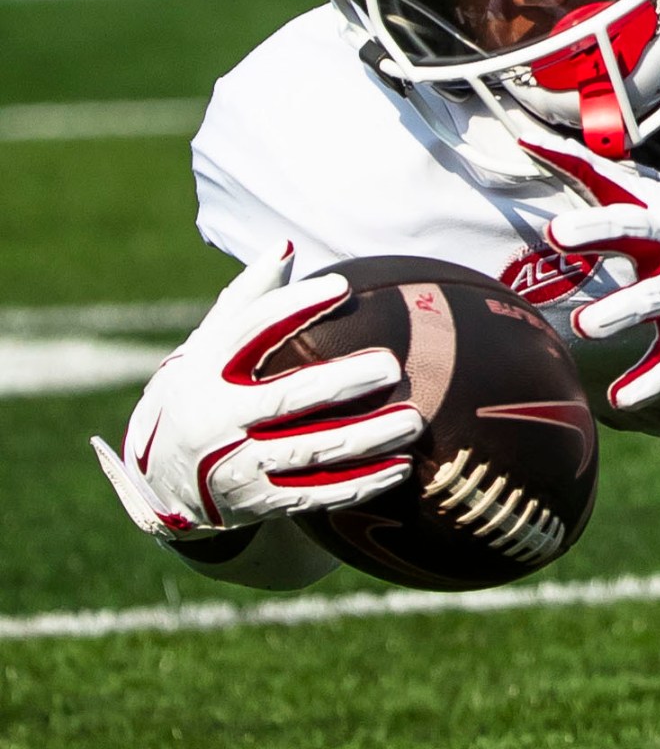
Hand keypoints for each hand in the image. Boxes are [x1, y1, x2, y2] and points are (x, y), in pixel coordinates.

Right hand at [91, 244, 421, 539]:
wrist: (157, 482)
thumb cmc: (199, 394)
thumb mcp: (205, 348)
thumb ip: (246, 301)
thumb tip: (286, 245)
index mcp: (203, 370)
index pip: (249, 331)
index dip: (294, 307)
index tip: (342, 287)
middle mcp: (215, 418)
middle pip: (286, 398)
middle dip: (340, 384)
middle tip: (393, 367)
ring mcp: (234, 465)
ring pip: (309, 452)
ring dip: (366, 439)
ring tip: (414, 421)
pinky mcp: (255, 503)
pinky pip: (315, 495)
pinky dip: (360, 484)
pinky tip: (402, 468)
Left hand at [523, 140, 659, 409]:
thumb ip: (598, 177)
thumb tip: (532, 140)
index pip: (624, 199)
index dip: (588, 196)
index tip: (549, 198)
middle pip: (641, 233)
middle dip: (601, 232)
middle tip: (559, 236)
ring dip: (623, 309)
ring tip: (587, 325)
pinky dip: (651, 381)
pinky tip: (621, 397)